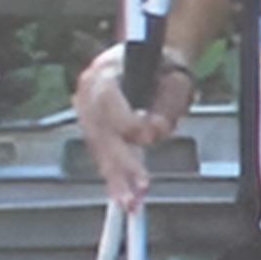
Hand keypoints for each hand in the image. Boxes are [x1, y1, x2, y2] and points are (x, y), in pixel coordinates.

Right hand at [74, 40, 189, 207]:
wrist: (153, 59)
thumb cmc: (166, 67)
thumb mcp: (176, 80)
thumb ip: (167, 105)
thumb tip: (156, 132)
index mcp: (106, 70)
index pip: (108, 101)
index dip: (127, 123)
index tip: (149, 138)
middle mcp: (88, 90)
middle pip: (100, 131)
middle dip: (119, 164)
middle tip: (135, 189)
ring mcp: (85, 108)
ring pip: (98, 147)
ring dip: (114, 176)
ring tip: (128, 201)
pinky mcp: (91, 125)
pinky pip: (100, 153)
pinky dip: (112, 174)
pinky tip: (121, 193)